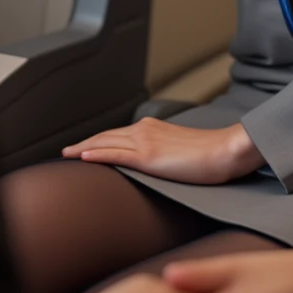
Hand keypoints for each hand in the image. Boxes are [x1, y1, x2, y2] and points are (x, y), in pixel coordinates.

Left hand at [62, 118, 262, 184]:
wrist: (226, 151)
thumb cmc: (211, 154)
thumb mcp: (182, 150)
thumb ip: (166, 153)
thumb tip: (159, 163)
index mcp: (154, 129)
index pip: (118, 135)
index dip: (98, 140)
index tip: (83, 148)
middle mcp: (146, 131)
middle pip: (106, 136)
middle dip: (85, 144)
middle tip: (66, 152)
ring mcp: (146, 142)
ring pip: (106, 143)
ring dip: (84, 148)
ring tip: (67, 154)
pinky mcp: (149, 157)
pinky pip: (116, 154)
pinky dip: (97, 154)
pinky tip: (83, 157)